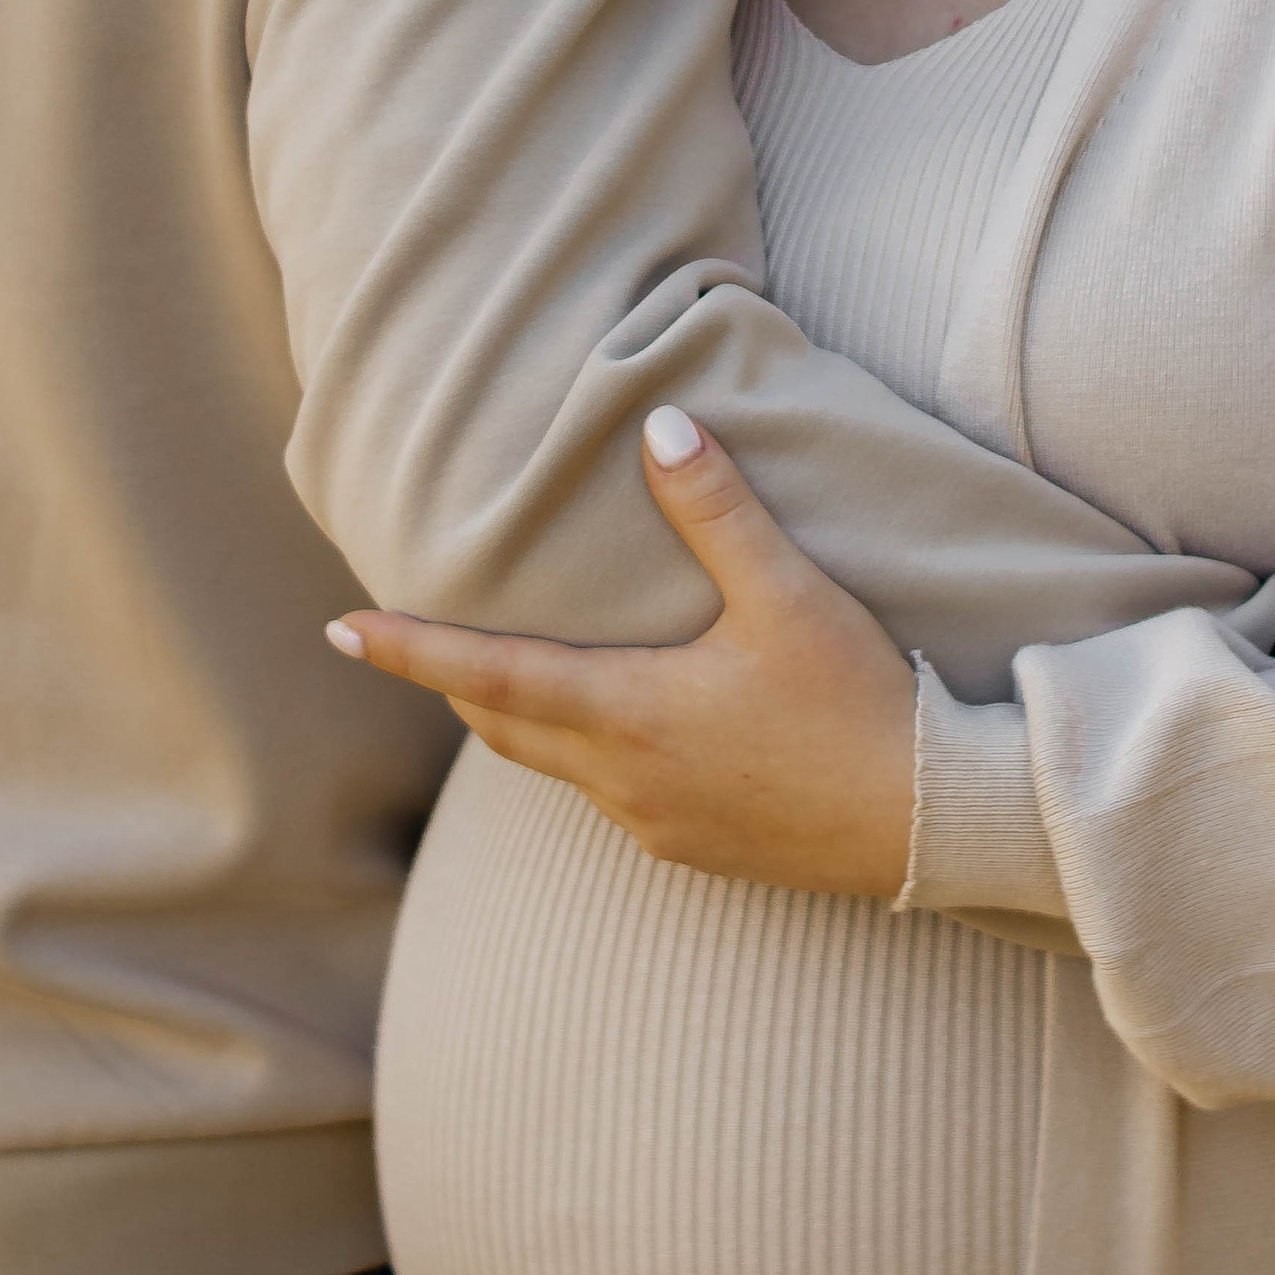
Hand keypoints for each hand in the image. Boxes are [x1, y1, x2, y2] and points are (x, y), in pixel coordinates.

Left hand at [326, 409, 919, 899]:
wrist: (935, 822)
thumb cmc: (859, 705)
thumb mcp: (788, 595)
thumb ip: (717, 510)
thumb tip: (659, 427)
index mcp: (627, 717)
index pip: (486, 678)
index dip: (408, 651)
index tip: (339, 629)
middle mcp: (624, 782)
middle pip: (505, 727)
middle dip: (456, 682)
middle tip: (417, 640)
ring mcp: (659, 825)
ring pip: (557, 766)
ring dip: (524, 716)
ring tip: (511, 670)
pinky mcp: (699, 847)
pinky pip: (611, 795)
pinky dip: (586, 750)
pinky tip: (622, 724)